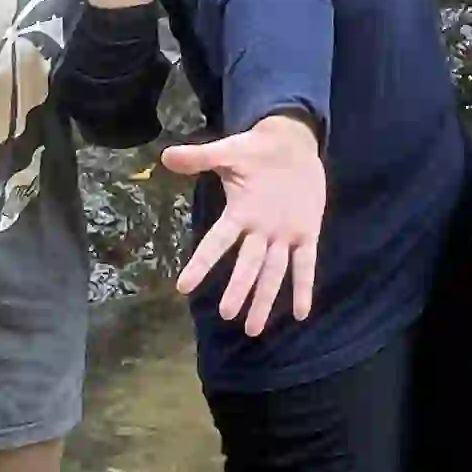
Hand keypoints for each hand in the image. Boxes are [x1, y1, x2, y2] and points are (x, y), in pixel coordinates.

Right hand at [164, 112, 325, 333]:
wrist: (291, 143)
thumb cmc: (256, 150)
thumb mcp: (228, 151)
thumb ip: (200, 158)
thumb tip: (165, 156)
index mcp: (239, 213)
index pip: (217, 242)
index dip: (201, 263)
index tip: (183, 287)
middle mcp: (259, 231)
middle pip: (247, 264)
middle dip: (238, 289)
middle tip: (226, 315)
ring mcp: (283, 234)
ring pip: (273, 271)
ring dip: (264, 298)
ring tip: (254, 329)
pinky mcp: (307, 232)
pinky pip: (305, 263)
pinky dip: (303, 286)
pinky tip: (301, 313)